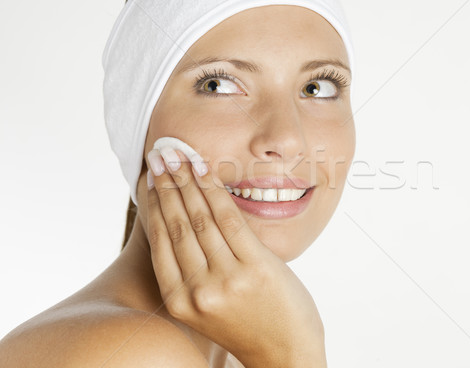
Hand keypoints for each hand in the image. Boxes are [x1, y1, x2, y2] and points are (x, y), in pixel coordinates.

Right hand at [144, 147, 326, 366]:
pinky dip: (215, 191)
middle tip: (160, 155)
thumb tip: (183, 218)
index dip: (153, 202)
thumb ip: (193, 270)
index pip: (160, 240)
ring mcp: (226, 280)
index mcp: (179, 301)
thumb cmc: (247, 324)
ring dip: (188, 182)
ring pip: (200, 219)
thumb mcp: (208, 305)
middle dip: (167, 184)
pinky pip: (229, 220)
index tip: (150, 176)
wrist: (285, 353)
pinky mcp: (255, 269)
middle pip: (177, 224)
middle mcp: (197, 291)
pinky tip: (205, 171)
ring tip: (179, 156)